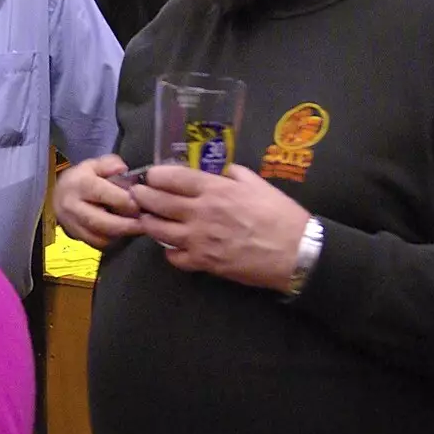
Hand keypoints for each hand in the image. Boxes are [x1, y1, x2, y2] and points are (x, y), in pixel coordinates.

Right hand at [52, 154, 145, 248]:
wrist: (57, 195)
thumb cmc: (81, 179)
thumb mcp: (95, 165)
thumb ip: (110, 164)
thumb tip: (123, 169)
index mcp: (80, 184)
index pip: (103, 194)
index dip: (125, 201)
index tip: (141, 204)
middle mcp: (73, 206)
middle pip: (101, 222)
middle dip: (126, 225)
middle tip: (145, 224)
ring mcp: (72, 224)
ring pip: (100, 237)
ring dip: (120, 235)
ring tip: (135, 228)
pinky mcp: (75, 237)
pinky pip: (97, 244)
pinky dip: (112, 240)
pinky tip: (122, 232)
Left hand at [132, 164, 310, 290]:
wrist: (294, 252)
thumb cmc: (280, 215)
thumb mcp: (258, 184)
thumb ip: (233, 174)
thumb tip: (219, 170)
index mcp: (215, 189)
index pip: (173, 178)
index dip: (156, 175)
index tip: (151, 175)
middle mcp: (200, 212)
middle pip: (158, 202)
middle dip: (143, 196)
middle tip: (138, 195)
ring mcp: (199, 239)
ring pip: (158, 230)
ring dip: (148, 222)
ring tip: (147, 218)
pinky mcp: (203, 262)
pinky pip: (174, 257)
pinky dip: (169, 251)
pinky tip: (172, 246)